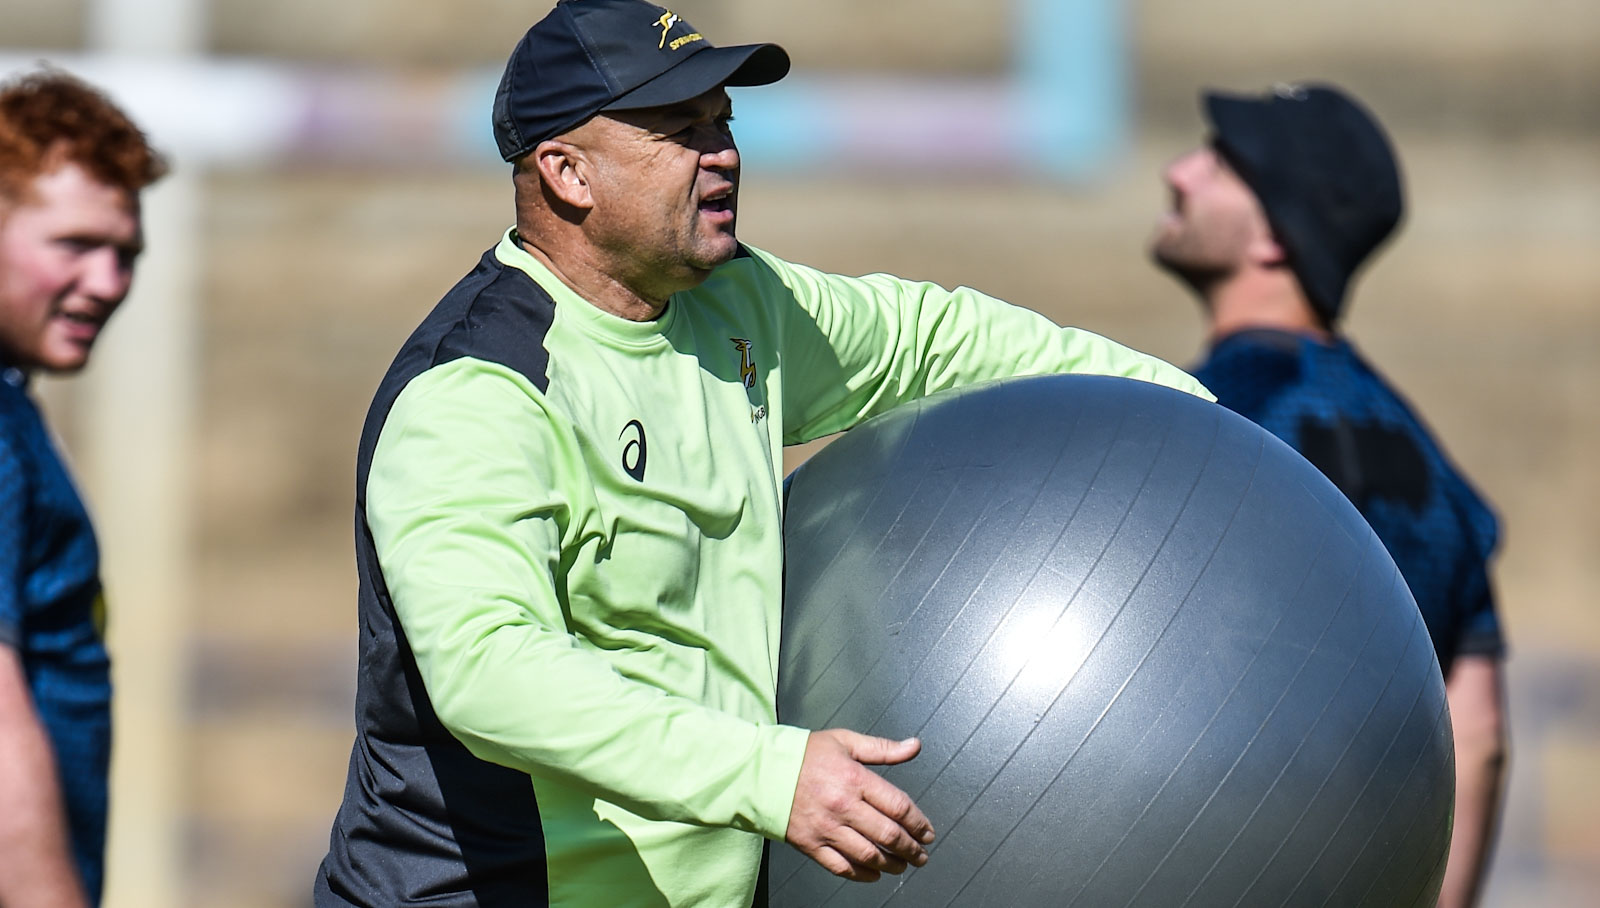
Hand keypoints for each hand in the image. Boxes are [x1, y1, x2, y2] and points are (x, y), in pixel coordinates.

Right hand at [784, 729, 934, 882]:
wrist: (759, 772)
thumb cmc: (802, 755)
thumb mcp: (845, 742)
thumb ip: (883, 748)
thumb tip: (914, 746)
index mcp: (854, 779)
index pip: (898, 807)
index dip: (919, 823)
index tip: (927, 832)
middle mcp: (843, 806)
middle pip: (888, 835)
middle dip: (911, 849)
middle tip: (921, 855)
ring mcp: (826, 828)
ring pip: (869, 855)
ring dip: (892, 864)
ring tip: (902, 865)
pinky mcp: (811, 844)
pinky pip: (841, 867)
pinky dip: (862, 874)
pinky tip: (873, 874)